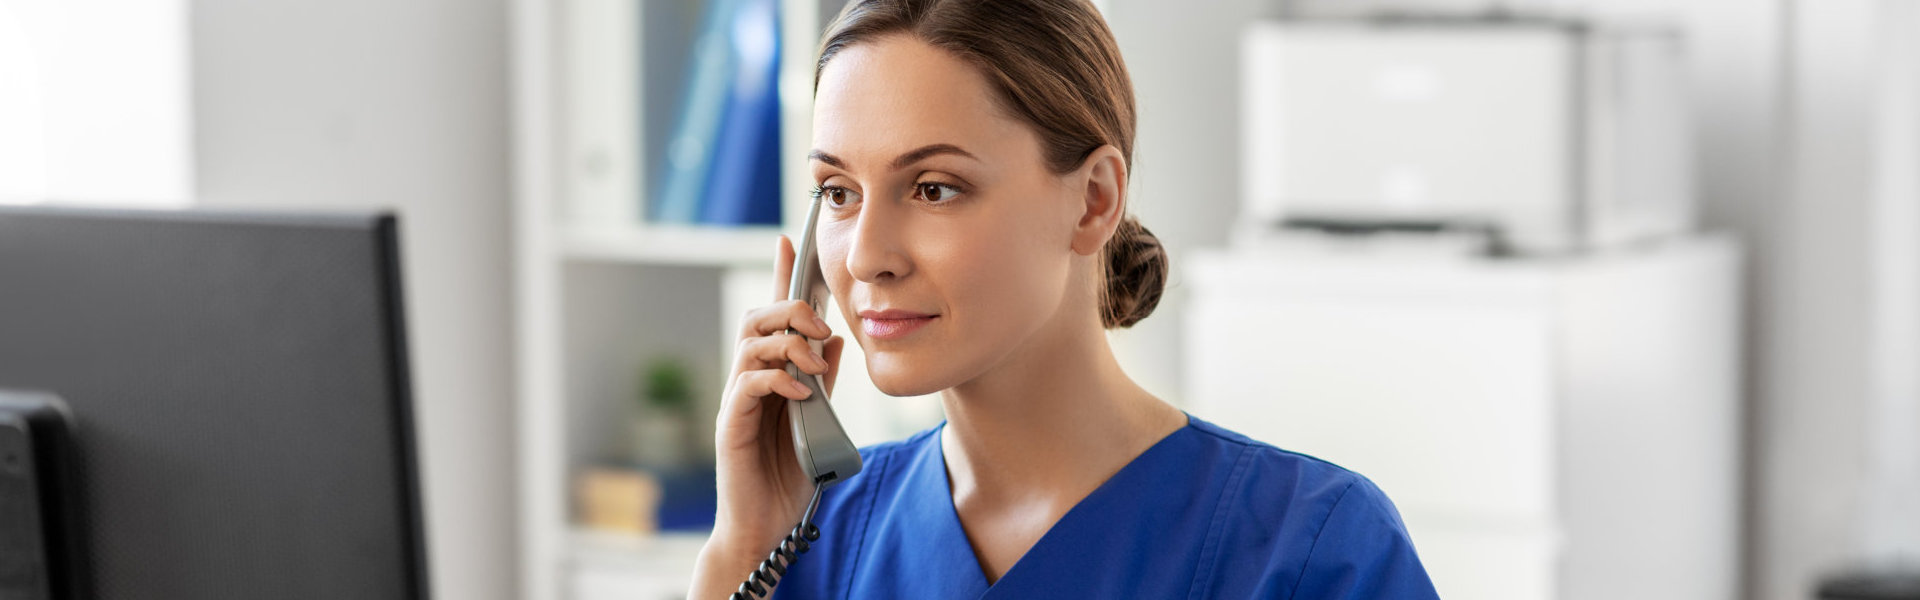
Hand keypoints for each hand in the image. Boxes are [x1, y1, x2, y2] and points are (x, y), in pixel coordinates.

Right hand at [691, 234, 847, 598]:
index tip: (789, 241)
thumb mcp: (818, 419)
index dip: (781, 276)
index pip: (773, 314)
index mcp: (772, 372)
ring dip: (786, 342)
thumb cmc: (790, 474)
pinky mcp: (731, 424)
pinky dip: (777, 380)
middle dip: (789, 309)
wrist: (765, 525)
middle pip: (757, 318)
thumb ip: (823, 379)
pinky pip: (748, 385)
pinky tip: (801, 392)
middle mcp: (749, 378)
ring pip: (750, 343)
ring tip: (812, 362)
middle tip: (820, 325)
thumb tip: (833, 339)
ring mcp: (737, 399)